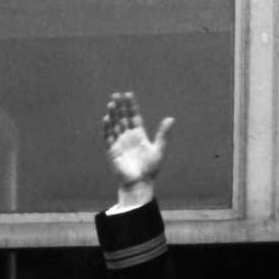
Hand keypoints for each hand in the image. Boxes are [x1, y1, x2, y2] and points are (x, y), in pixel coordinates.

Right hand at [102, 91, 173, 205]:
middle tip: (117, 94)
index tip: (129, 94)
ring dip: (113, 114)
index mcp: (139, 135)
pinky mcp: (113, 151)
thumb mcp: (159, 149)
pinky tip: (107, 119)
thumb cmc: (151, 169)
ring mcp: (120, 143)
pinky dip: (107, 128)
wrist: (140, 183)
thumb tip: (171, 118)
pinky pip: (108, 137)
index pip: (134, 116)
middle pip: (123, 118)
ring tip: (112, 103)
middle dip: (120, 107)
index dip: (131, 106)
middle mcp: (128, 137)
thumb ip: (163, 134)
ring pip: (115, 125)